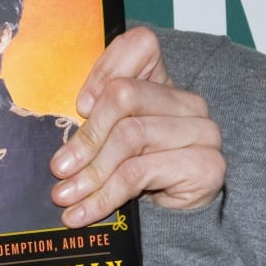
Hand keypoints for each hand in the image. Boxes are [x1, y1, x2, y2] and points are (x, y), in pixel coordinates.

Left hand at [50, 27, 223, 225]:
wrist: (174, 219)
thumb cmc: (136, 171)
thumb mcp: (108, 139)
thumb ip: (90, 121)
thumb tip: (58, 135)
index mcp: (163, 81)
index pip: (140, 45)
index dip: (104, 69)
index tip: (79, 107)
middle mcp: (187, 101)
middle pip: (125, 95)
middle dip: (87, 134)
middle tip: (59, 167)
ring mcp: (202, 131)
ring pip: (130, 136)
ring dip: (90, 171)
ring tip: (64, 194)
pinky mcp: (206, 164)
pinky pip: (138, 173)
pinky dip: (103, 196)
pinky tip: (81, 212)